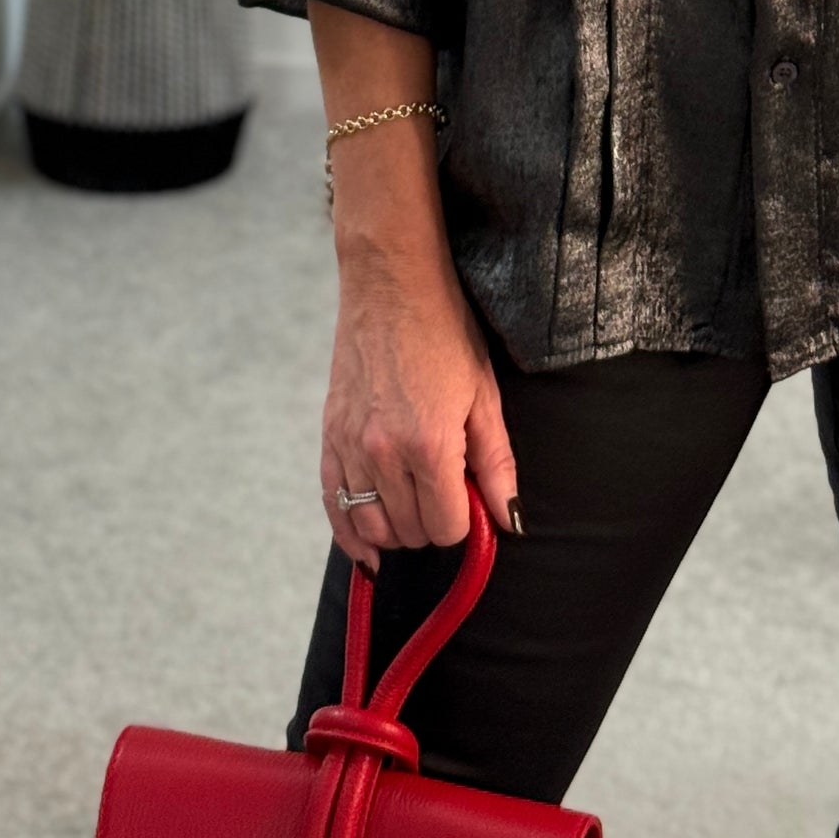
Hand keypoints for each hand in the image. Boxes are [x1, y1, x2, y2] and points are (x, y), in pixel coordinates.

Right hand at [321, 238, 520, 572]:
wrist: (391, 284)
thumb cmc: (445, 332)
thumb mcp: (484, 396)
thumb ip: (497, 464)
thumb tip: (509, 520)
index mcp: (429, 444)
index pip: (448, 527)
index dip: (466, 519)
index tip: (471, 495)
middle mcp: (384, 453)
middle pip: (411, 531)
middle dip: (435, 521)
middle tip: (448, 487)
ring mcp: (350, 445)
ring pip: (372, 527)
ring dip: (399, 528)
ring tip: (417, 499)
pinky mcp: (329, 436)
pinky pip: (333, 506)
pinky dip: (350, 535)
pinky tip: (368, 553)